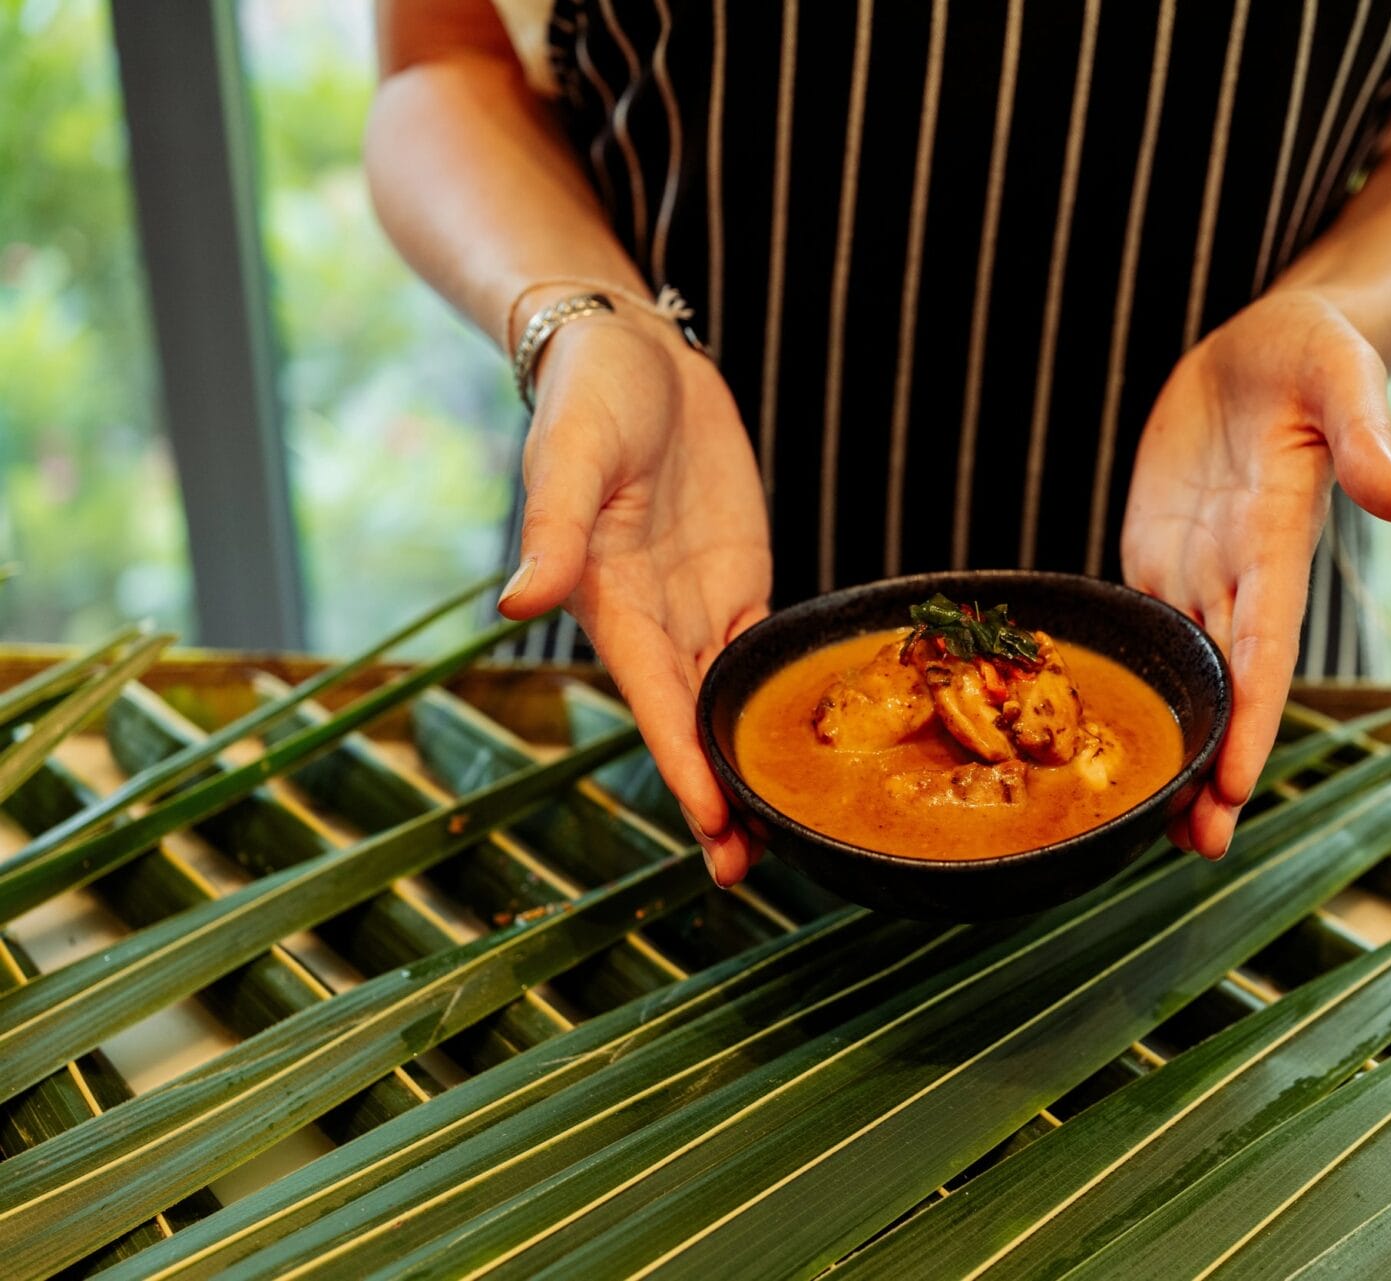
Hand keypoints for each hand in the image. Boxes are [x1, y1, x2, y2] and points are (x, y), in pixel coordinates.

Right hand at [496, 315, 770, 886]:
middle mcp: (656, 620)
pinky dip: (775, 707)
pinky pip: (762, 654)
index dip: (683, 762)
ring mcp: (700, 605)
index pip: (654, 701)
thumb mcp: (573, 451)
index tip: (710, 822)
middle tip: (748, 869)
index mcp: (611, 601)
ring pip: (728, 705)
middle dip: (716, 797)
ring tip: (781, 835)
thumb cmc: (591, 395)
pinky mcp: (739, 582)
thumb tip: (519, 601)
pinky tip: (797, 754)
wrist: (634, 353)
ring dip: (746, 768)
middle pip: (692, 724)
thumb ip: (555, 527)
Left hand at [1121, 289, 1390, 858]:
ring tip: (1149, 829)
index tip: (1234, 783)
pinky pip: (1139, 633)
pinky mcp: (1155, 557)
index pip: (1267, 650)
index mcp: (1278, 544)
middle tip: (1194, 847)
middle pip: (1226, 688)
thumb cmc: (1313, 352)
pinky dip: (1133, 693)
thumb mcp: (1341, 374)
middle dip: (1213, 766)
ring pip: (1183, 678)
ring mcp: (1194, 571)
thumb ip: (1367, 436)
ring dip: (1173, 749)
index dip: (1251, 718)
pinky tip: (1108, 745)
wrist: (1261, 347)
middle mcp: (1237, 575)